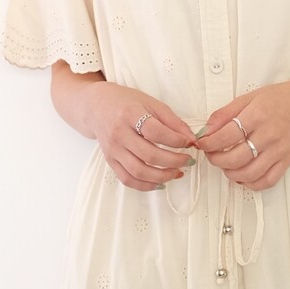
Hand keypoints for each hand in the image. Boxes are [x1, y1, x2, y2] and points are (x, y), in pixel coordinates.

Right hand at [82, 81, 197, 191]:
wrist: (97, 107)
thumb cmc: (127, 103)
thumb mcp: (151, 103)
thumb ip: (173, 121)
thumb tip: (192, 139)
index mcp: (130, 115)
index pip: (155, 132)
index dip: (176, 141)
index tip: (189, 143)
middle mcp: (119, 134)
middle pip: (149, 155)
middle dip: (174, 161)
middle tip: (188, 161)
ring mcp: (113, 150)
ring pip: (139, 172)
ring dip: (162, 176)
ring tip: (177, 173)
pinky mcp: (110, 161)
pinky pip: (128, 180)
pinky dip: (146, 185)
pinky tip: (160, 183)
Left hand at [197, 79, 289, 188]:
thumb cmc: (281, 99)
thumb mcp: (250, 97)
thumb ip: (225, 113)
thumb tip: (206, 129)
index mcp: (258, 115)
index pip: (226, 136)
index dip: (209, 143)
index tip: (203, 143)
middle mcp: (269, 134)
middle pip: (235, 158)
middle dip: (216, 160)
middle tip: (211, 155)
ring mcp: (279, 150)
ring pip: (249, 174)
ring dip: (230, 174)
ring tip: (226, 165)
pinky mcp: (287, 161)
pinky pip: (267, 181)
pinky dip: (251, 183)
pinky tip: (243, 175)